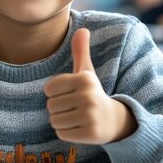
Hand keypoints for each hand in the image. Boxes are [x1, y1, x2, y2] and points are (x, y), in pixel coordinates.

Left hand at [44, 29, 136, 144]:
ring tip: (77, 117)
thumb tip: (82, 29)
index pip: (48, 88)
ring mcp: (90, 116)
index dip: (55, 93)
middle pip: (50, 106)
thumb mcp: (86, 72)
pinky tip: (80, 127)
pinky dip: (67, 133)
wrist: (113, 119)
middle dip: (58, 109)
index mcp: (84, 79)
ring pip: (54, 121)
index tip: (70, 93)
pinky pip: (61, 134)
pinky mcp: (90, 134)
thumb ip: (80, 52)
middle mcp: (89, 96)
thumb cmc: (92, 93)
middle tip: (75, 107)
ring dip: (62, 121)